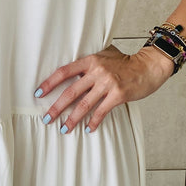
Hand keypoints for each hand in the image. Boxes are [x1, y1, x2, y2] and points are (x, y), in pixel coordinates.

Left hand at [34, 44, 174, 132]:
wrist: (148, 67)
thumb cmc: (126, 62)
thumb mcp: (105, 55)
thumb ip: (89, 63)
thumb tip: (72, 72)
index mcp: (90, 61)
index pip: (64, 72)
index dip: (49, 83)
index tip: (38, 93)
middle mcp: (97, 71)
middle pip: (71, 92)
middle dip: (57, 107)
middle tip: (46, 119)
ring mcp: (108, 83)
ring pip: (84, 104)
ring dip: (72, 119)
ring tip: (64, 129)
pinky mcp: (118, 95)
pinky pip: (101, 111)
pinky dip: (93, 121)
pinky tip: (87, 129)